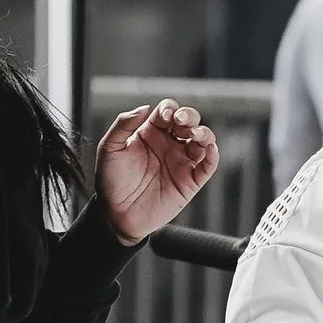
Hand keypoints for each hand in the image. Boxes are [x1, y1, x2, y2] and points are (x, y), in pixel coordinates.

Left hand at [94, 99, 219, 242]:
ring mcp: (181, 162)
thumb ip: (123, 124)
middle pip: (189, 121)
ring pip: (203, 140)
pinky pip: (208, 166)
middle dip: (189, 116)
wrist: (116, 214)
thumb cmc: (110, 181)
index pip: (167, 111)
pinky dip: (213, 156)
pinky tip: (209, 150)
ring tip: (195, 135)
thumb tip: (145, 107)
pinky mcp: (190, 181)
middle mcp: (169, 144)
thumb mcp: (109, 148)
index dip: (169, 109)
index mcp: (150, 132)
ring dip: (204, 133)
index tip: (164, 117)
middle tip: (181, 121)